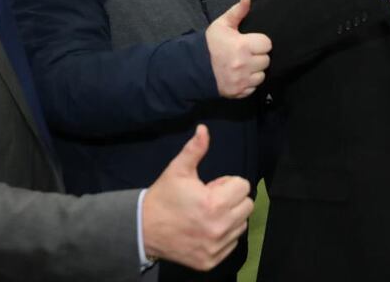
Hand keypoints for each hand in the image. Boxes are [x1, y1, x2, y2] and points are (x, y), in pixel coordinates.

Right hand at [143, 125, 253, 270]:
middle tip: (209, 201)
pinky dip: (223, 236)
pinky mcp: (211, 260)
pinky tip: (204, 229)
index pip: (243, 186)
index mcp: (214, 204)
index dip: (227, 184)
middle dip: (231, 200)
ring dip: (230, 217)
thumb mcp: (177, 170)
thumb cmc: (163, 198)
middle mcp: (218, 228)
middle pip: (247, 206)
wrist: (142, 230)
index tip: (210, 188)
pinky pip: (232, 243)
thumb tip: (204, 129)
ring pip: (241, 224)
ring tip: (207, 215)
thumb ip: (195, 149)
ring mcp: (215, 246)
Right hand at [206, 0, 271, 98]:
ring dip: (255, 70)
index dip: (260, 42)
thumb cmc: (210, 45)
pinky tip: (241, 75)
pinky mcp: (239, 92)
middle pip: (266, 60)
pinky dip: (249, 82)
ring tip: (244, 65)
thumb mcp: (221, 25)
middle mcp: (244, 64)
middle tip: (247, 54)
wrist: (193, 68)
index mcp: (242, 46)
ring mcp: (242, 80)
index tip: (251, 42)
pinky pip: (254, 87)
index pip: (267, 44)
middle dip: (258, 56)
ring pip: (262, 75)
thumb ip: (237, 12)